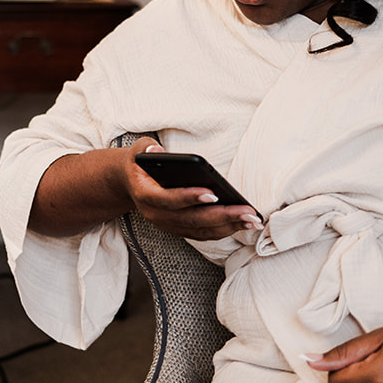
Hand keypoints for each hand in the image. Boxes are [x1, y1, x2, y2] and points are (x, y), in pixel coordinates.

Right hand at [125, 143, 262, 241]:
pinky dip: (224, 230)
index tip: (214, 193)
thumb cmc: (140, 163)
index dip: (190, 197)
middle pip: (192, 219)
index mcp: (145, 196)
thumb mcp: (138, 149)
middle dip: (222, 216)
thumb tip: (157, 151)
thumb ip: (146, 148)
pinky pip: (203, 234)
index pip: (169, 200)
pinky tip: (243, 223)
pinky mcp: (178, 229)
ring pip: (201, 230)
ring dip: (229, 227)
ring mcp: (168, 225)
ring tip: (252, 219)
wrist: (130, 182)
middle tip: (247, 212)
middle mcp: (156, 216)